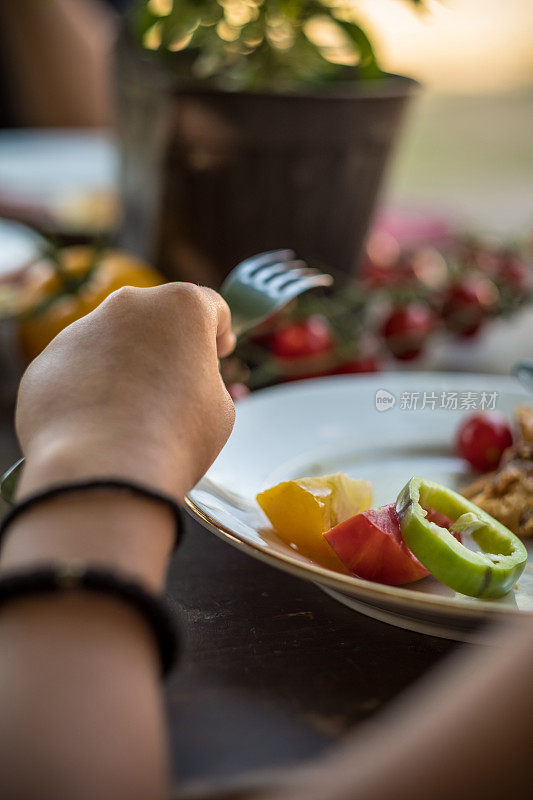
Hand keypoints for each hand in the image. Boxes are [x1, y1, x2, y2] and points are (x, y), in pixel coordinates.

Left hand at [15, 283, 235, 498]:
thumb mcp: (219, 406)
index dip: (218, 332)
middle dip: (167, 346)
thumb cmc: (174, 437)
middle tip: (176, 386)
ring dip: (125, 367)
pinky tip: (100, 426)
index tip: (217, 352)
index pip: (210, 307)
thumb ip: (204, 378)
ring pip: (112, 343)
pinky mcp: (47, 362)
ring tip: (133, 415)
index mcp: (181, 307)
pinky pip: (77, 371)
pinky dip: (89, 390)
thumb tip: (184, 380)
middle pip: (156, 319)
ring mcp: (80, 330)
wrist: (102, 472)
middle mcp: (128, 305)